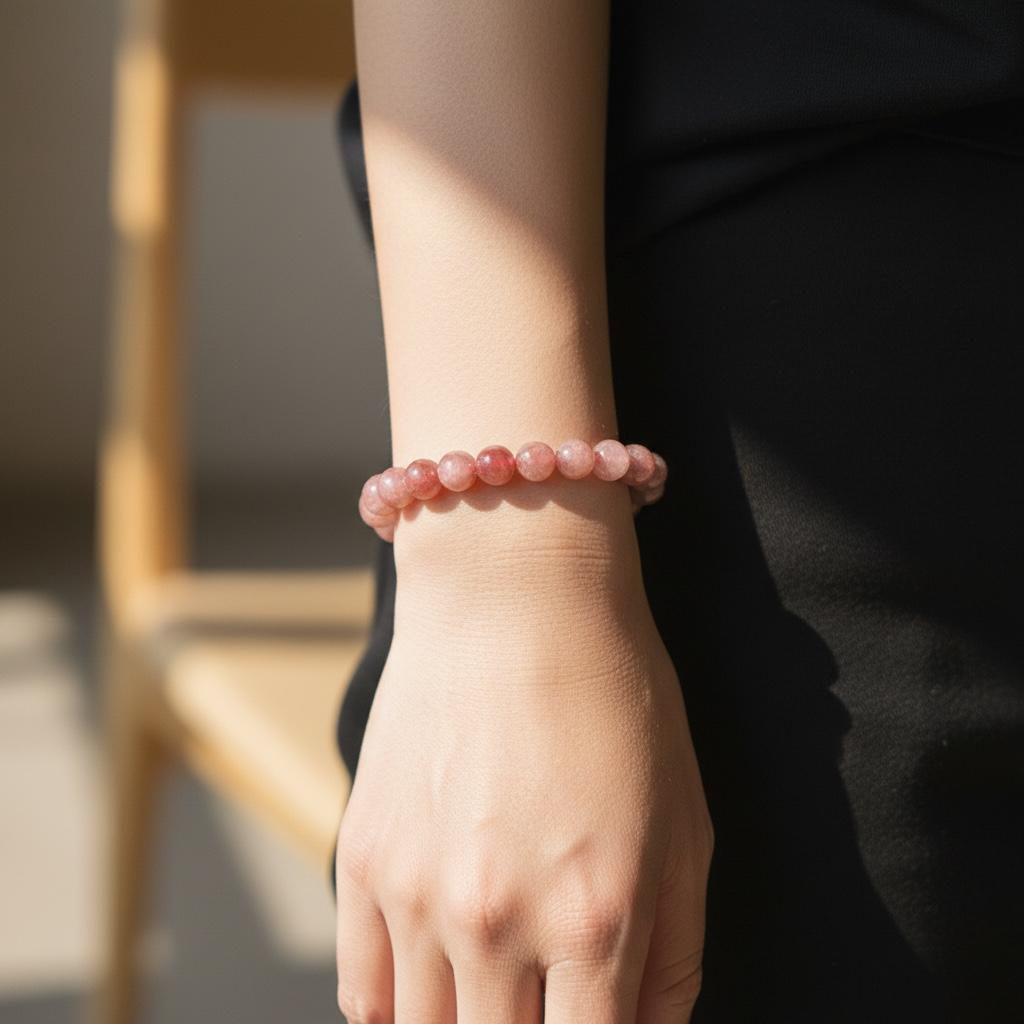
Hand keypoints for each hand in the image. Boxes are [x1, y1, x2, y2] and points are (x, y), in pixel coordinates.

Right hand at [335, 496, 712, 1023]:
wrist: (510, 594)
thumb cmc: (611, 690)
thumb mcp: (684, 820)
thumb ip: (674, 955)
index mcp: (596, 917)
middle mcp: (498, 922)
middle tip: (547, 1003)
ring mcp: (416, 894)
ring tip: (497, 995)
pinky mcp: (362, 858)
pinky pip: (361, 993)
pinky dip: (396, 1014)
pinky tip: (434, 984)